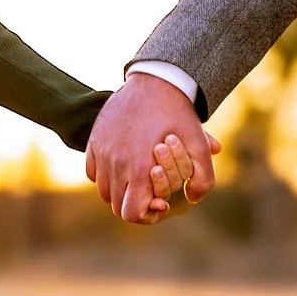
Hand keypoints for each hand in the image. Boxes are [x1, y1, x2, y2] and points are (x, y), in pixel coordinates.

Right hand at [87, 71, 220, 224]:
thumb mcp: (198, 144)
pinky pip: (92, 171)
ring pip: (103, 191)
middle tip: (150, 192)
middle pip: (117, 206)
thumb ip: (203, 177)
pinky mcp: (94, 141)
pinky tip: (123, 163)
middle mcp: (116, 164)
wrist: (155, 80)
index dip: (146, 215)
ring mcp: (102, 152)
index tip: (159, 203)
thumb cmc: (178, 114)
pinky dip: (105, 174)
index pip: (131, 214)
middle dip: (135, 204)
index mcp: (141, 169)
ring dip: (119, 190)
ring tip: (138, 177)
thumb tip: (193, 199)